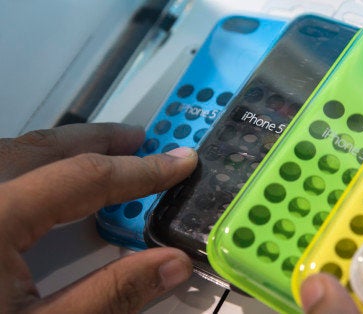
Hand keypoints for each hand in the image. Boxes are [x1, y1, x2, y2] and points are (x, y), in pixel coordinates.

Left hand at [0, 123, 196, 312]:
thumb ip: (111, 294)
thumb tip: (172, 264)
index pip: (84, 176)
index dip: (140, 169)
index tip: (178, 163)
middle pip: (41, 150)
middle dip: (97, 139)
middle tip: (141, 138)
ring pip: (13, 156)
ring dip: (63, 150)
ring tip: (102, 151)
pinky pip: (0, 176)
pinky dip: (34, 168)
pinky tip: (51, 185)